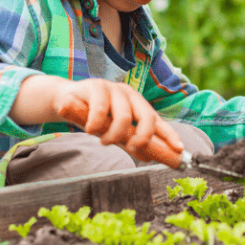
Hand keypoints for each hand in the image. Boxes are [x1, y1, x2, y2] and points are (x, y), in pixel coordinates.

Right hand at [10, 76, 183, 161]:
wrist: (65, 100)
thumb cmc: (92, 115)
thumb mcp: (113, 130)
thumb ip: (129, 141)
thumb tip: (149, 157)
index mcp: (137, 104)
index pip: (158, 120)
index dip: (170, 135)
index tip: (179, 149)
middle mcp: (129, 94)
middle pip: (147, 116)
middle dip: (143, 138)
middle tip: (131, 149)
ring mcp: (113, 89)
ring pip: (124, 116)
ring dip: (115, 135)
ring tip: (104, 141)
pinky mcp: (95, 87)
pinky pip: (100, 110)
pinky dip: (96, 125)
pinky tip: (90, 129)